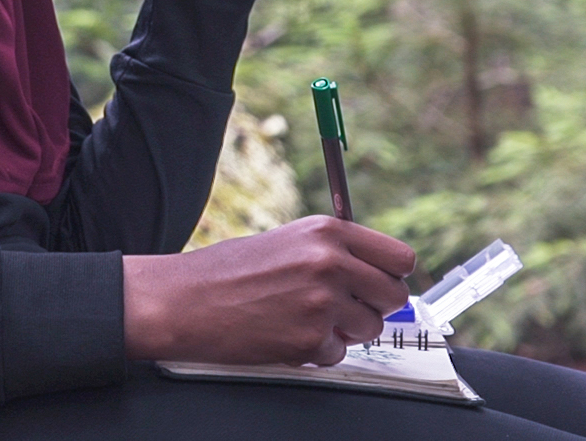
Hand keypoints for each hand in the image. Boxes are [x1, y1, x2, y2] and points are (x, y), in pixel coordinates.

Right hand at [121, 216, 415, 366]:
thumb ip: (334, 251)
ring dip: (346, 330)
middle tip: (346, 308)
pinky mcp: (310, 339)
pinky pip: (338, 353)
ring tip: (306, 318)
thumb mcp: (289, 240)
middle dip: (374, 306)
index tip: (379, 283)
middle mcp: (331, 263)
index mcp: (328, 232)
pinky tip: (287, 333)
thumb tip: (375, 272)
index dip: (391, 275)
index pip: (400, 257)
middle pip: (394, 295)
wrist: (186, 301)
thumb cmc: (228, 272)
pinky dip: (317, 351)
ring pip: (371, 328)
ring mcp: (322, 302)